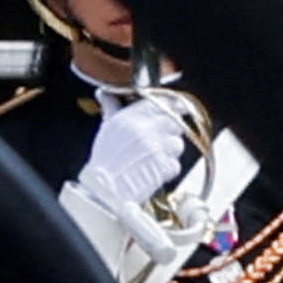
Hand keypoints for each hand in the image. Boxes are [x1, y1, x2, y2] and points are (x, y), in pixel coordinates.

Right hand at [74, 87, 211, 214]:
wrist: (104, 189)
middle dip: (170, 132)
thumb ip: (112, 108)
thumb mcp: (106, 128)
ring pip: (177, 144)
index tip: (178, 108)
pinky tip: (153, 172)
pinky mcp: (164, 165)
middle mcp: (147, 128)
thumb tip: (105, 93)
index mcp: (133, 116)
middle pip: (174, 123)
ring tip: (153, 159)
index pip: (163, 102)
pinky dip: (167, 170)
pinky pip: (175, 164)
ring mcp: (158, 147)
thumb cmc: (104, 161)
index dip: (173, 106)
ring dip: (169, 152)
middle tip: (159, 142)